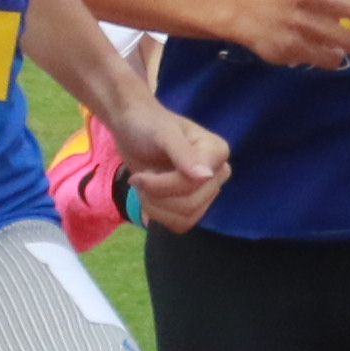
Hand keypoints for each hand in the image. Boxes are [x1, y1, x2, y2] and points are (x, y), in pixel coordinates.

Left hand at [108, 92, 227, 235]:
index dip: (162, 185)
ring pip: (186, 218)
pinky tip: (149, 197)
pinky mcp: (192, 203)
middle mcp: (217, 173)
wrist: (132, 128)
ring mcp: (205, 190)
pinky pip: (181, 224)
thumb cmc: (147, 125)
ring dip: (155, 208)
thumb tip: (206, 176)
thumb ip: (183, 153)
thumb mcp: (163, 133)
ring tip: (143, 187)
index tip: (140, 173)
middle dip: (156, 196)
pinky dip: (158, 215)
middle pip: (190, 205)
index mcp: (217, 152)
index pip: (193, 185)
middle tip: (138, 180)